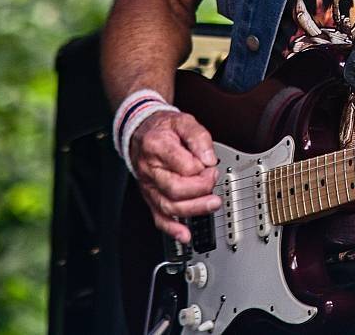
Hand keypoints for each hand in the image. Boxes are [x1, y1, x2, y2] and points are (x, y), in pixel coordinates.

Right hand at [128, 109, 220, 242]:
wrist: (141, 132)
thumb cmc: (163, 128)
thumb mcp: (183, 120)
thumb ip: (198, 136)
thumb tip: (209, 158)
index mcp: (157, 146)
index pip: (183, 165)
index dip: (202, 167)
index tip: (211, 164)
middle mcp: (150, 169)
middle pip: (175, 189)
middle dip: (201, 189)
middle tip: (213, 179)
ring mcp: (149, 186)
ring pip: (169, 206)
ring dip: (194, 209)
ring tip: (213, 204)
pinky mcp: (151, 197)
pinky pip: (158, 217)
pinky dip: (172, 229)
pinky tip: (185, 235)